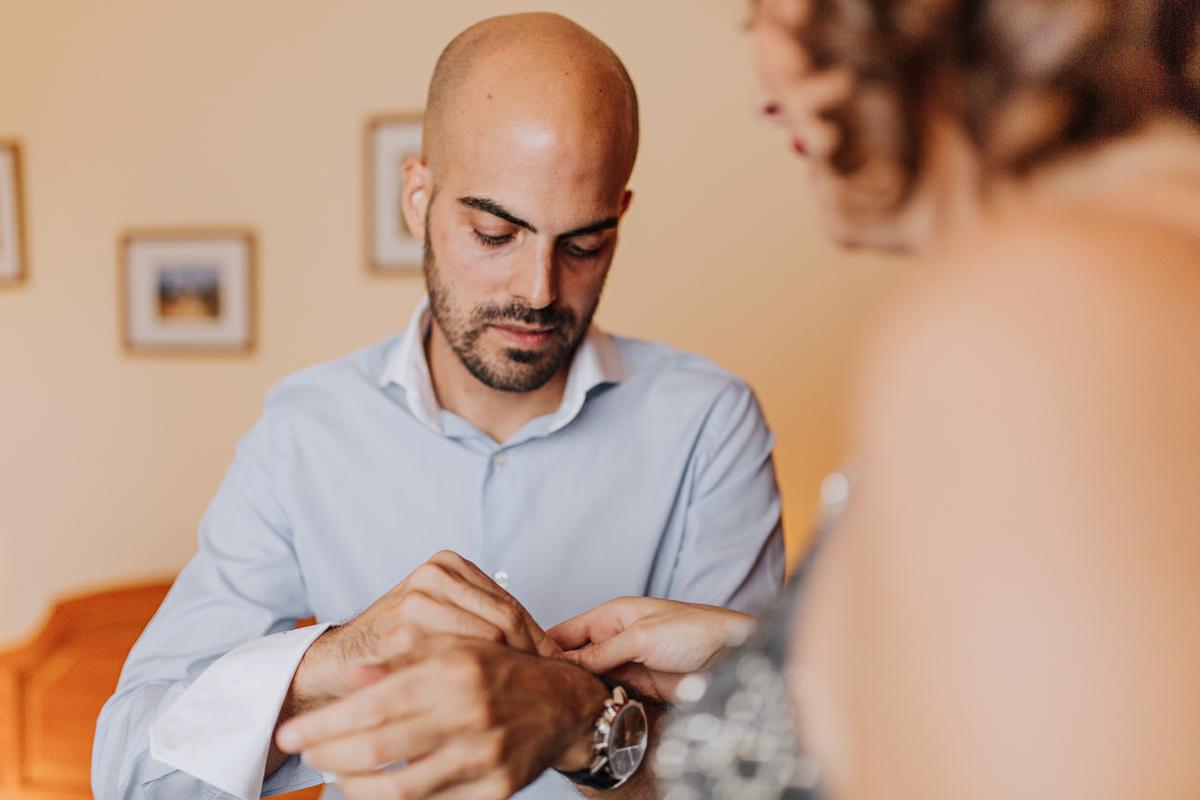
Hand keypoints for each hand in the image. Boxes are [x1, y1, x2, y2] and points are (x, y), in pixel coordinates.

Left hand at [276, 636, 608, 799]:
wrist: (566, 705)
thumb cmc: (500, 672)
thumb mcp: (455, 649)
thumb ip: (402, 659)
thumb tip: (350, 675)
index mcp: (454, 670)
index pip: (372, 703)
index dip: (324, 723)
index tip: (291, 733)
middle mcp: (468, 712)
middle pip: (376, 748)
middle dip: (326, 755)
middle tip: (301, 755)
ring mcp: (483, 755)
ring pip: (398, 787)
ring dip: (354, 786)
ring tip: (334, 777)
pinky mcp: (496, 788)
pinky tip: (374, 791)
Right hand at [293, 550, 558, 705]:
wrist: (339, 664)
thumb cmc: (402, 645)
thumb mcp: (448, 619)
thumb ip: (488, 621)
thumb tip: (556, 655)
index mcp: (447, 564)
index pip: (510, 605)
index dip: (537, 642)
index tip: (557, 669)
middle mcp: (431, 575)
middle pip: (503, 621)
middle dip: (527, 658)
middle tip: (545, 688)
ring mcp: (414, 602)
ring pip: (484, 643)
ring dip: (506, 674)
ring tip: (523, 698)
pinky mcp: (400, 635)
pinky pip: (454, 663)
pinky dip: (473, 685)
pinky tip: (486, 703)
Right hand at [549, 597, 754, 703]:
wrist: (733, 656)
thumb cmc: (696, 631)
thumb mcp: (642, 636)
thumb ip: (602, 651)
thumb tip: (566, 661)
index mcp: (613, 615)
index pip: (568, 630)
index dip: (546, 645)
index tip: (527, 664)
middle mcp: (616, 639)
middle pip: (575, 657)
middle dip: (559, 672)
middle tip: (539, 691)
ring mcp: (627, 665)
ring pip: (590, 679)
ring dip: (578, 691)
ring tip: (557, 704)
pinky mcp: (640, 688)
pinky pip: (610, 695)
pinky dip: (598, 703)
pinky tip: (586, 712)